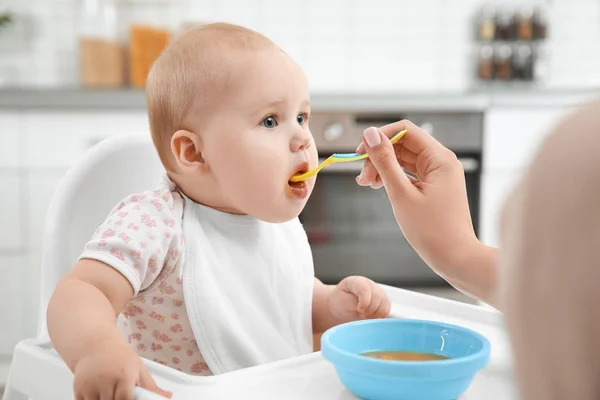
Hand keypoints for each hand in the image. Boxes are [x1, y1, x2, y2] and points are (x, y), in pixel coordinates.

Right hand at [73, 341, 171, 399]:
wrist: (95, 344)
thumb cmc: (119, 356)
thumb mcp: (138, 368)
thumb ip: (151, 387)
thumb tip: (167, 396)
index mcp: (123, 375)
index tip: (130, 398)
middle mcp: (105, 380)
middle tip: (120, 393)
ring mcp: (90, 386)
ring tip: (111, 393)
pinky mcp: (78, 390)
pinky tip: (99, 395)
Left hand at [329, 276, 390, 321]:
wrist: (341, 307)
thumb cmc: (340, 304)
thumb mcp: (341, 302)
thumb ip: (353, 304)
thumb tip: (366, 309)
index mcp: (355, 281)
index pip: (365, 289)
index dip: (364, 302)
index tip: (359, 310)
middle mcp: (368, 284)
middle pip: (377, 297)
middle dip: (370, 310)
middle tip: (361, 315)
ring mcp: (377, 291)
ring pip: (385, 303)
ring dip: (376, 314)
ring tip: (365, 316)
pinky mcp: (382, 301)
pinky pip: (387, 309)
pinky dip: (380, 316)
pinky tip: (371, 317)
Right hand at [355, 120, 497, 304]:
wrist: (455, 258)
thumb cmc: (432, 231)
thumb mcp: (401, 194)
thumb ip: (384, 162)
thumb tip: (370, 135)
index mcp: (439, 158)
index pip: (405, 130)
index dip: (380, 137)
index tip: (360, 152)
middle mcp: (441, 162)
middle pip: (402, 145)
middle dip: (379, 157)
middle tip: (362, 178)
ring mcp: (438, 175)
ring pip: (403, 160)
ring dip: (383, 168)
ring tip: (367, 184)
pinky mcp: (433, 188)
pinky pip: (408, 174)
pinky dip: (392, 178)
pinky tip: (378, 187)